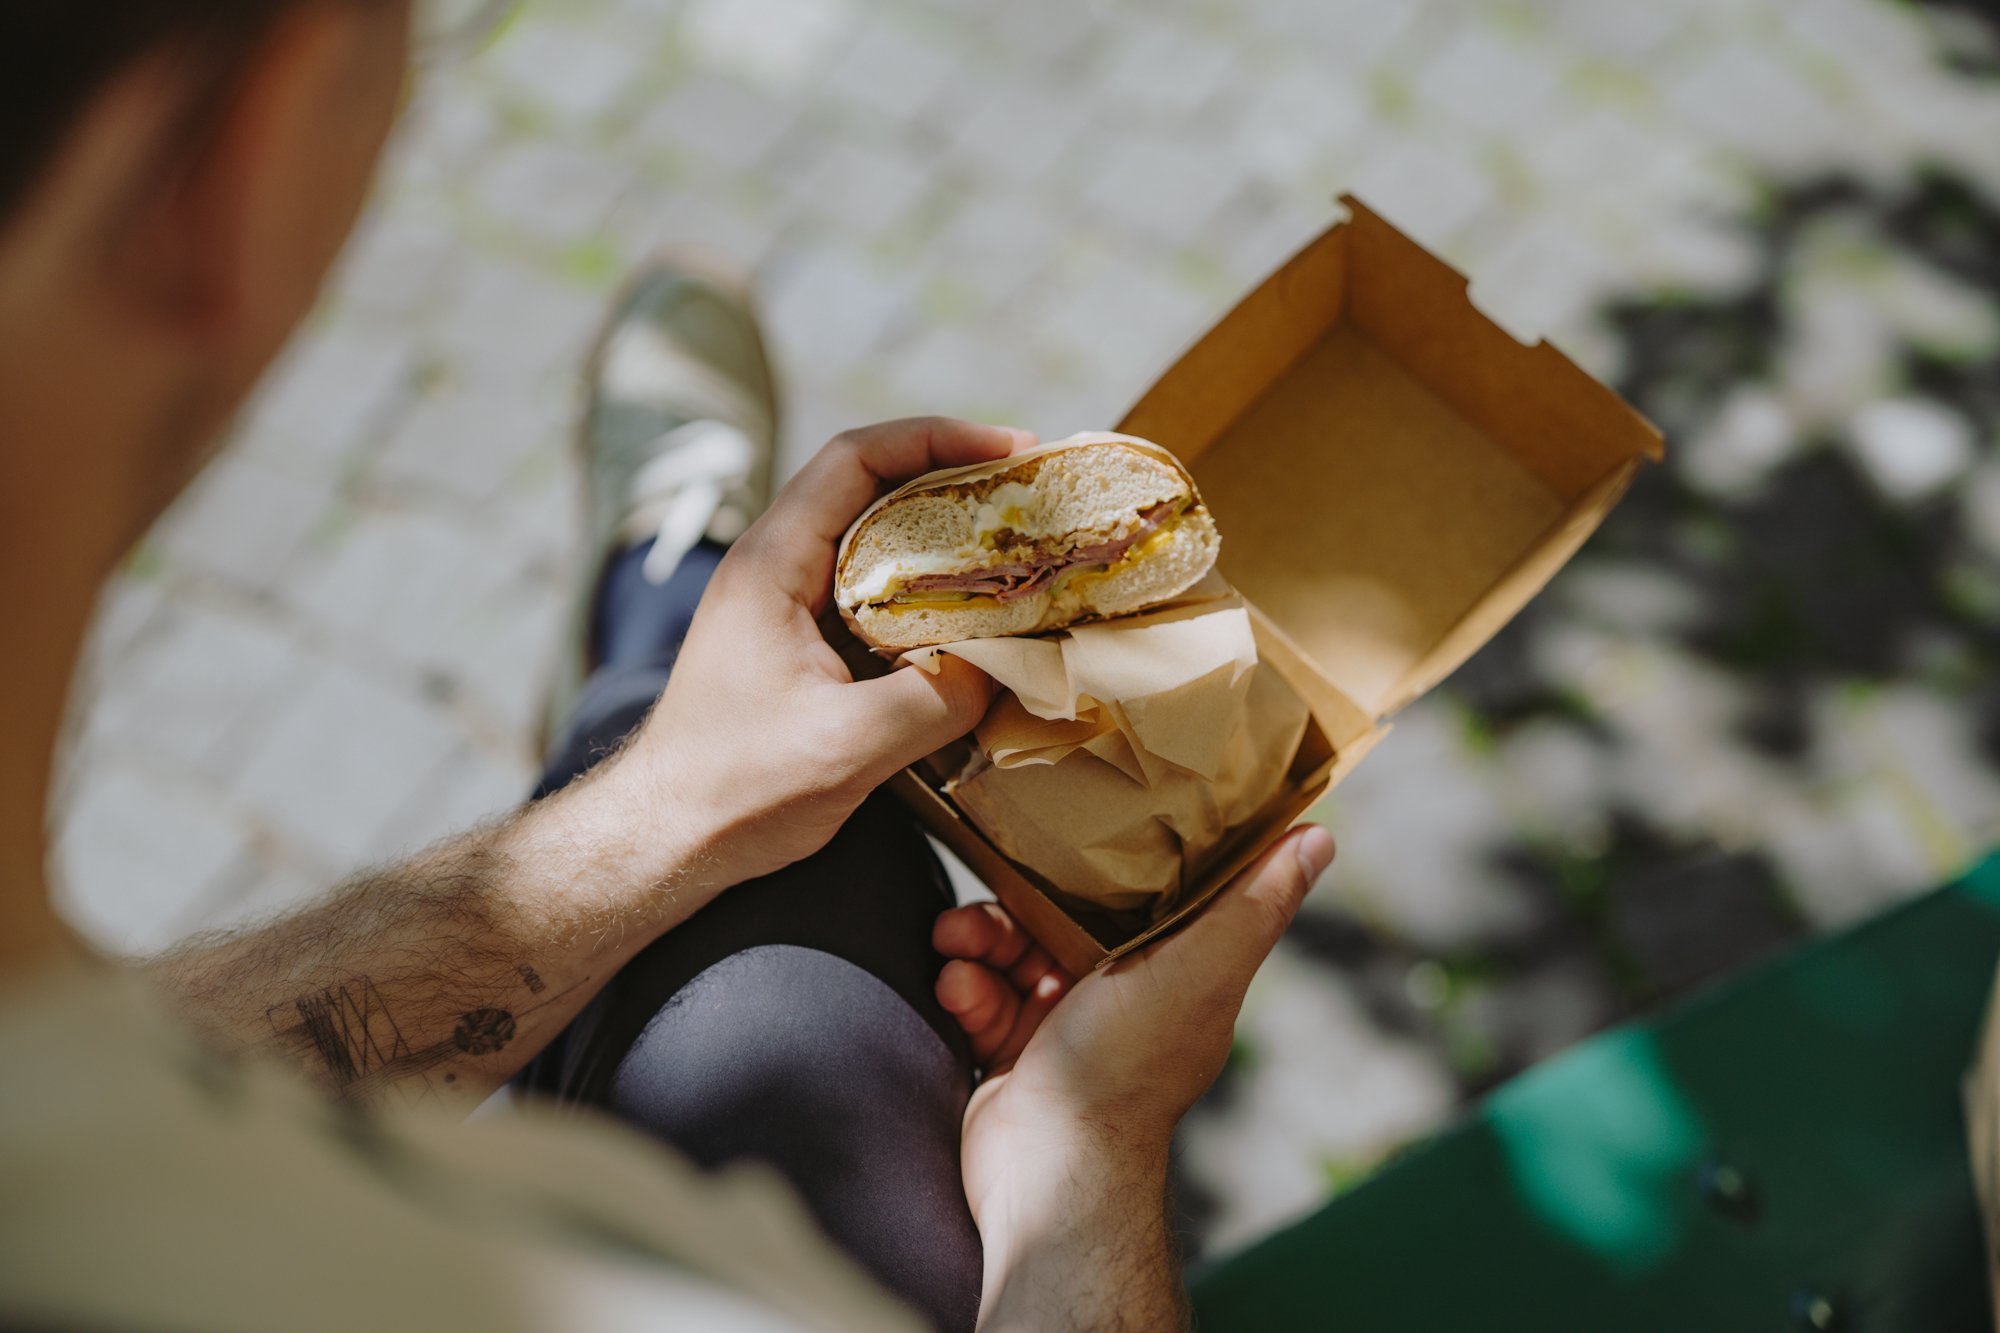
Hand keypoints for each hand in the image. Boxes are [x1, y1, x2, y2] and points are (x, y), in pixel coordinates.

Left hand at [619, 418, 1033, 892]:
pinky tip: (977, 623)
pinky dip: (930, 595)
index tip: (1009, 449)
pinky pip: (876, 598)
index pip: (856, 459)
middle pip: (874, 489)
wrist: (666, 841)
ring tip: (1018, 551)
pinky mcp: (801, 649)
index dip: (936, 438)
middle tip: (1032, 497)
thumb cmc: (733, 789)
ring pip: (878, 545)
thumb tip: (1006, 669)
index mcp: (772, 564)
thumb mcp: (847, 746)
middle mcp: (776, 569)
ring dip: (947, 540)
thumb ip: (935, 700)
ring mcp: (786, 608)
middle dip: (957, 482)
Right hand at [935, 826, 1336, 1238]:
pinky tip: (958, 987)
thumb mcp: (1201, 971)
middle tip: (986, 899)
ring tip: (956, 943)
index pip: (1141, 893)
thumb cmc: (1127, 1067)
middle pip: (1064, 915)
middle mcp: (1124, 994)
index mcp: (1175, 971)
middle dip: (1019, 902)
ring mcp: (1066, 1023)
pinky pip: (983, 993)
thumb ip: (1256, 904)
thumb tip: (1321, 836)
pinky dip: (966, 985)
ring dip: (979, 939)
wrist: (1050, 1167)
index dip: (1104, 861)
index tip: (1069, 829)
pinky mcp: (1016, 1050)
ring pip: (1015, 949)